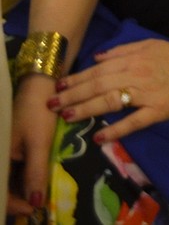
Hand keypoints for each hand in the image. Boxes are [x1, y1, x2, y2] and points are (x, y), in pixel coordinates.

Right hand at [9, 74, 58, 214]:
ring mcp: (5, 150)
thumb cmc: (38, 112)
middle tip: (37, 205)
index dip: (15, 204)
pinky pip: (15, 167)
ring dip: (22, 188)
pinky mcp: (12, 146)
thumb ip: (35, 174)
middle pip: (5, 184)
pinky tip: (38, 179)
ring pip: (10, 176)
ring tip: (39, 196)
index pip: (2, 190)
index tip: (35, 209)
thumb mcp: (38, 144)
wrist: (40, 84)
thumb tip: (36, 204)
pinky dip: (25, 175)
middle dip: (18, 198)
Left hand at [47, 38, 168, 143]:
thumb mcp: (149, 45)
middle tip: (51, 105)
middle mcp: (136, 75)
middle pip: (98, 86)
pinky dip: (116, 130)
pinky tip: (100, 137)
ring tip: (67, 117)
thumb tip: (96, 58)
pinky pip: (133, 122)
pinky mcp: (157, 111)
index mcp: (133, 59)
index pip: (98, 70)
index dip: (77, 79)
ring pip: (110, 101)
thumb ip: (122, 51)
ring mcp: (146, 94)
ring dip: (86, 109)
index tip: (58, 86)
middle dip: (73, 95)